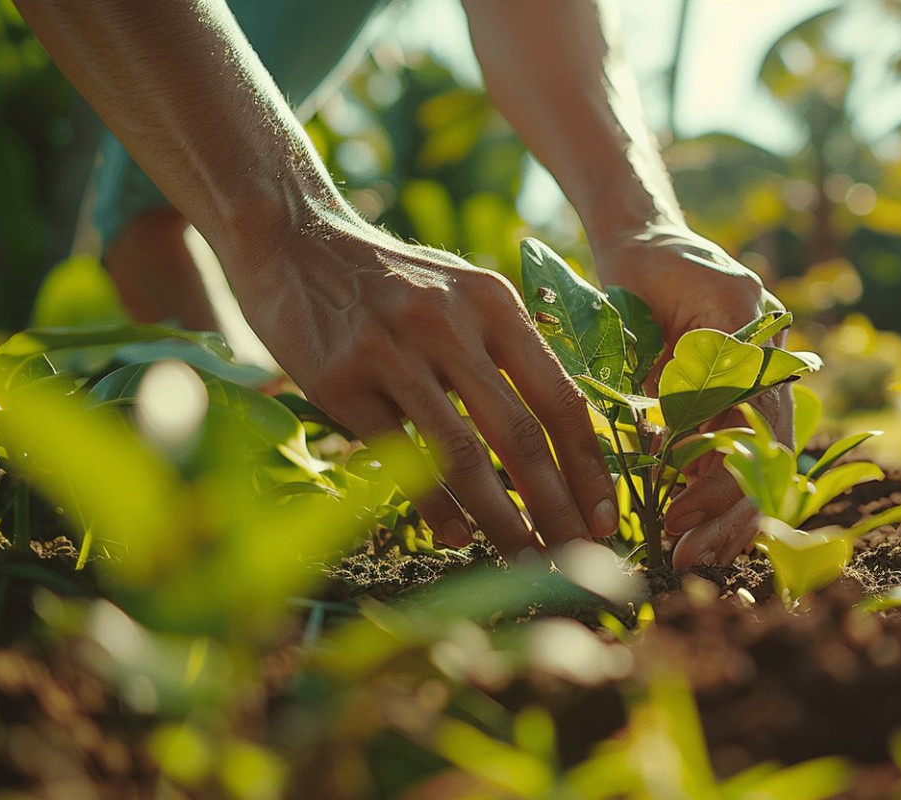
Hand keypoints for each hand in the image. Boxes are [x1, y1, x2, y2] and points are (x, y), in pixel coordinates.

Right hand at [229, 205, 617, 555]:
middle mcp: (449, 323)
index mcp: (494, 304)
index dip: (588, 465)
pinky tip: (458, 536)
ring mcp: (392, 350)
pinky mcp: (339, 378)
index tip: (605, 517)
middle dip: (555, 506)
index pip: (559, 396)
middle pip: (520, 433)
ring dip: (501, 519)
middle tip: (576, 558)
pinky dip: (435, 504)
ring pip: (463, 453)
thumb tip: (564, 439)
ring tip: (525, 559)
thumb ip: (508, 352)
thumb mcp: (463, 294)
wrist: (294, 239)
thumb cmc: (393, 282)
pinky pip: (399, 455)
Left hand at [592, 224, 792, 568]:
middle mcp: (769, 370)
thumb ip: (687, 351)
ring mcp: (755, 389)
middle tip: (690, 557)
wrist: (647, 243)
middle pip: (765, 460)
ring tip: (693, 559)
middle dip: (729, 516)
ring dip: (727, 520)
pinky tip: (699, 538)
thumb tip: (678, 431)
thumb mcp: (667, 291)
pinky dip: (718, 503)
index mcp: (760, 341)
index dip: (722, 480)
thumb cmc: (653, 262)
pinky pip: (735, 462)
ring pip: (757, 469)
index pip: (755, 430)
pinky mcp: (728, 404)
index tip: (680, 513)